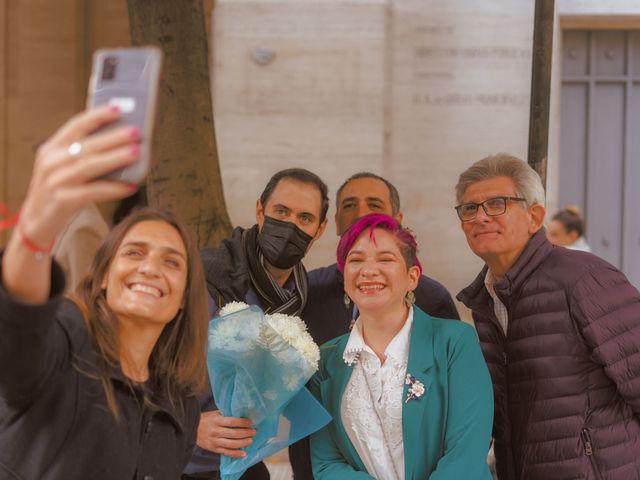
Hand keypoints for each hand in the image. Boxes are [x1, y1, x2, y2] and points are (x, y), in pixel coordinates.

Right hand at [19, 105, 140, 246]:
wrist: (36, 221)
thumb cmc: (58, 190)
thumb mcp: (63, 167)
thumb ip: (84, 154)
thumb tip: (123, 144)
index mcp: (52, 148)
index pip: (76, 125)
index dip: (98, 115)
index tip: (119, 109)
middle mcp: (51, 161)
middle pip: (87, 145)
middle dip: (114, 137)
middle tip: (137, 131)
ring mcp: (55, 181)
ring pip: (90, 165)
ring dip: (116, 158)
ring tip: (137, 152)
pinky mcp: (62, 200)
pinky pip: (93, 191)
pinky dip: (114, 188)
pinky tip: (130, 186)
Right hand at [196, 410, 256, 457]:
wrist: (192, 429)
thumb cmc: (205, 419)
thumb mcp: (215, 413)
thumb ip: (226, 414)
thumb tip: (241, 413)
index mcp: (216, 421)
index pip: (232, 422)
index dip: (242, 422)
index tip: (250, 422)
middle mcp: (215, 431)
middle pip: (233, 433)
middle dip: (245, 433)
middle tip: (253, 431)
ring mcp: (214, 441)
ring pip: (231, 444)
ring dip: (243, 443)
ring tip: (250, 440)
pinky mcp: (213, 449)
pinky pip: (226, 452)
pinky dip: (235, 454)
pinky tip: (243, 453)